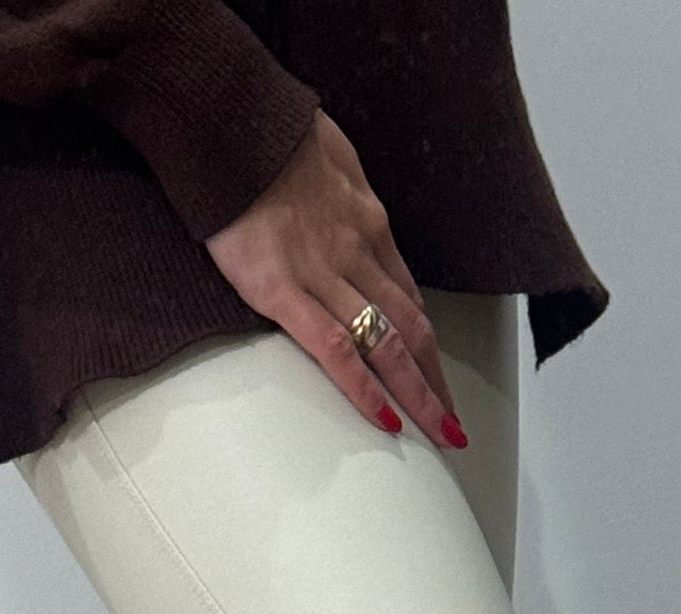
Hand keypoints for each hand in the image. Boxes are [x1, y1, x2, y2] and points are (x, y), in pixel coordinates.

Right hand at [203, 109, 467, 452]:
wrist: (226, 112)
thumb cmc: (267, 127)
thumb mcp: (328, 153)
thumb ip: (341, 190)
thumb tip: (345, 200)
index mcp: (367, 221)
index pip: (407, 294)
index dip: (425, 340)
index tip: (435, 371)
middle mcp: (357, 252)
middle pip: (412, 329)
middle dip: (437, 381)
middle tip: (454, 424)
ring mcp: (322, 273)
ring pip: (388, 345)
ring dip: (419, 395)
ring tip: (440, 434)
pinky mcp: (280, 289)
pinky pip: (333, 349)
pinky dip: (364, 389)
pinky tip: (385, 420)